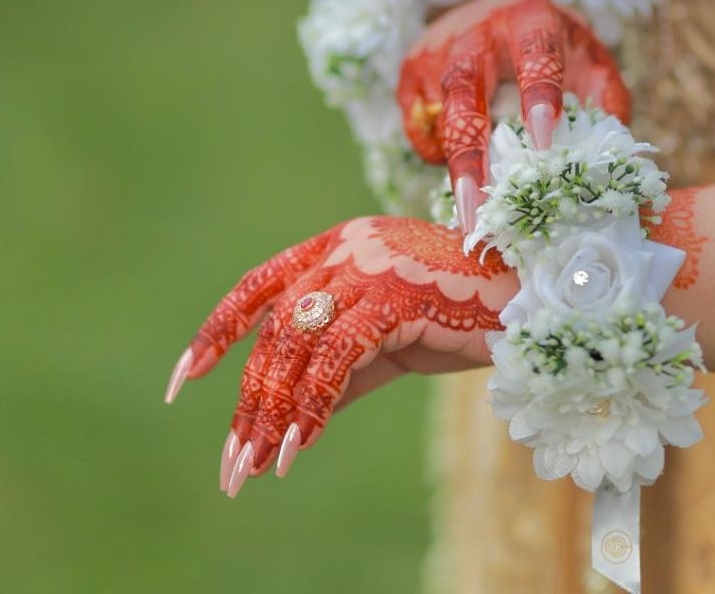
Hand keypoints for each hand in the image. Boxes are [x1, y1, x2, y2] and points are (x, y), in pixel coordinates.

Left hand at [164, 216, 516, 493]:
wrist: (530, 303)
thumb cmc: (462, 318)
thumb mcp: (387, 347)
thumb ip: (336, 372)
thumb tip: (285, 425)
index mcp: (339, 246)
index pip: (260, 284)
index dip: (219, 330)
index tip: (184, 379)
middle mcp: (346, 248)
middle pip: (275, 327)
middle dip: (249, 400)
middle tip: (232, 464)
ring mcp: (369, 265)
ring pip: (295, 342)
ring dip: (271, 412)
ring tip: (254, 468)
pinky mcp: (393, 292)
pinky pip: (336, 357)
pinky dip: (310, 407)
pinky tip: (296, 449)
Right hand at [397, 0, 629, 228]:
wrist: (495, 5)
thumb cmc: (549, 44)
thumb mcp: (586, 57)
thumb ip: (605, 98)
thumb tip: (608, 158)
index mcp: (529, 21)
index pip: (535, 56)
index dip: (538, 97)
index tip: (543, 144)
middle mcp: (477, 31)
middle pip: (465, 89)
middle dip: (470, 151)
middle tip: (478, 206)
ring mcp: (437, 51)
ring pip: (437, 111)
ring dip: (452, 162)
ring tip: (470, 211)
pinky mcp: (411, 72)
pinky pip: (416, 124)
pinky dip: (434, 151)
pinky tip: (456, 165)